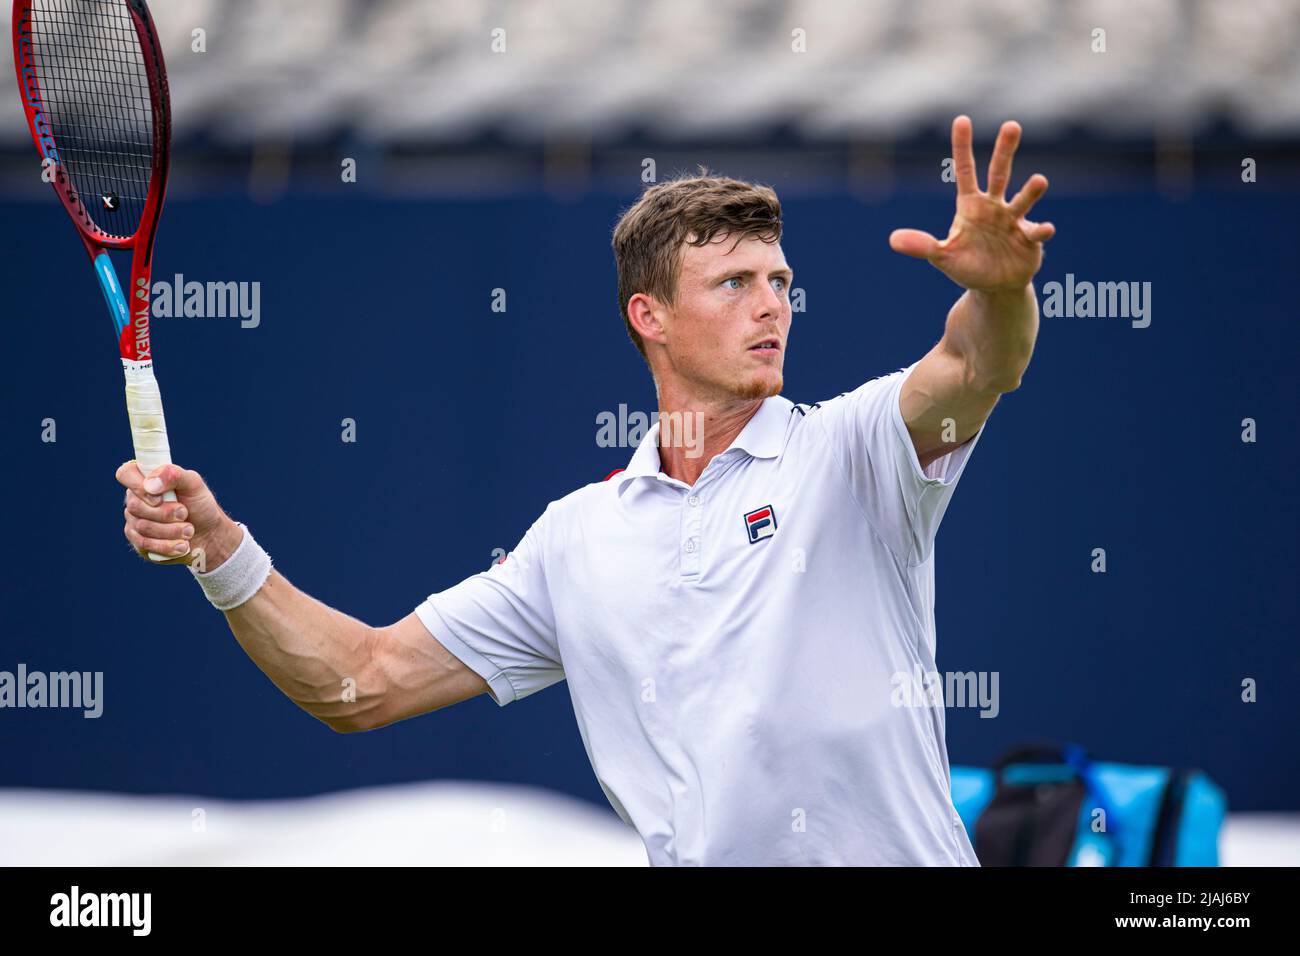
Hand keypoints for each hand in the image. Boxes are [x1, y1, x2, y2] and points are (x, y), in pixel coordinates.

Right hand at [116, 461, 241, 569]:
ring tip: (189, 530)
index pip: (125, 474)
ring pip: (142, 527)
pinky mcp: (138, 543)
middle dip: (166, 513)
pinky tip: (182, 544)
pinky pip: (145, 545)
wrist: (208, 535)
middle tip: (184, 513)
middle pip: (134, 506)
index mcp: (145, 480)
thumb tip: (150, 484)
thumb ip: (174, 475)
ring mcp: (134, 522)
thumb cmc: (199, 505)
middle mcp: (135, 500)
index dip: (138, 487)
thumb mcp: (194, 484)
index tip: (159, 498)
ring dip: (172, 530)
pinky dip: (168, 545)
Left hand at [890, 116, 1054, 292]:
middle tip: (1012, 126)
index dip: (962, 147)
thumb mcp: (942, 257)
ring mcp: (1014, 221)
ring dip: (1031, 191)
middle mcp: (994, 207)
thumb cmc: (968, 265)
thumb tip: (893, 240)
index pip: (965, 171)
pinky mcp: (1030, 239)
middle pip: (999, 174)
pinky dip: (1041, 230)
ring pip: (1023, 200)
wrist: (994, 287)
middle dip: (1005, 151)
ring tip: (1039, 181)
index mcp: (971, 205)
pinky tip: (1043, 229)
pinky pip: (1035, 232)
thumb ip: (922, 246)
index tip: (962, 120)